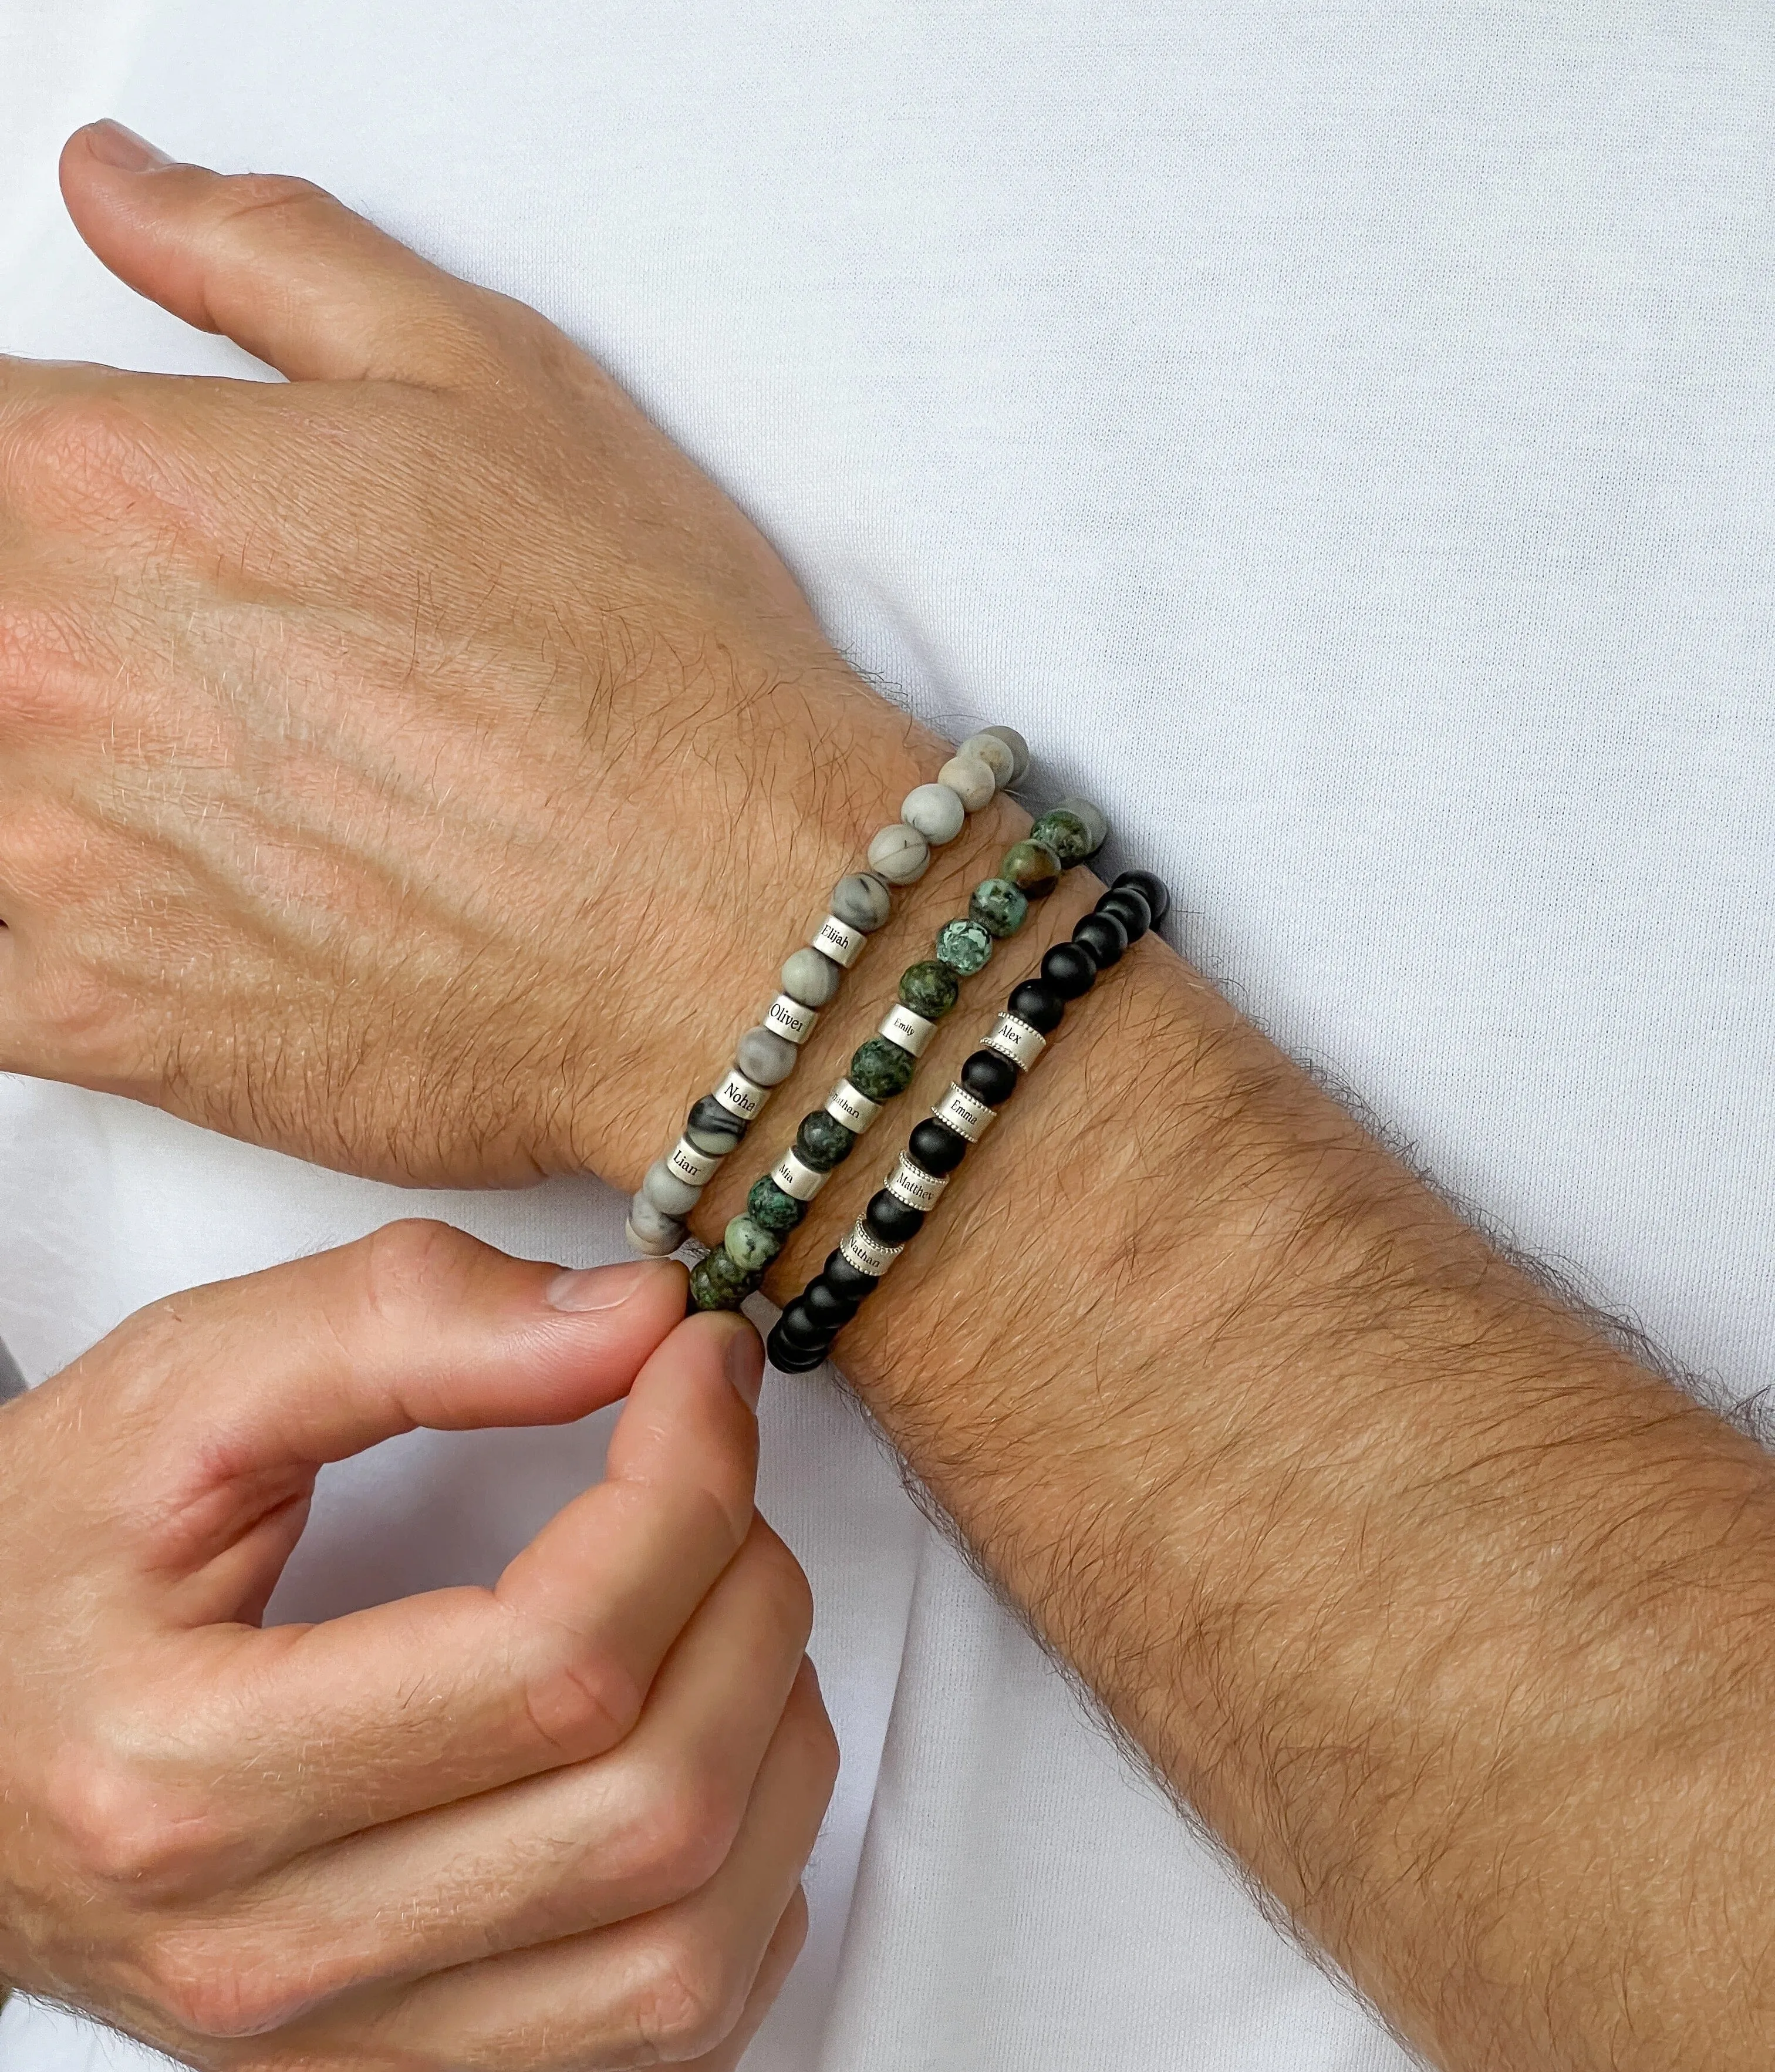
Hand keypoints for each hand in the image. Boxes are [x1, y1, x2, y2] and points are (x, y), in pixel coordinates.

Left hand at [0, 121, 952, 1187]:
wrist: (743, 931)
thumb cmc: (649, 676)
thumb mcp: (487, 377)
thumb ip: (263, 260)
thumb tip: (118, 194)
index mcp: (104, 476)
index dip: (38, 482)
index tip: (102, 531)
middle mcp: (41, 660)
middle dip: (45, 642)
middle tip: (204, 689)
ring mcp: (48, 858)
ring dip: (41, 789)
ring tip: (194, 799)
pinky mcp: (94, 1022)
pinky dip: (33, 939)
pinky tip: (139, 916)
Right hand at [0, 1221, 836, 2071]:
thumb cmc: (36, 1568)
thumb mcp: (176, 1396)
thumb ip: (397, 1324)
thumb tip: (633, 1325)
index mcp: (189, 1774)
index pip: (554, 1663)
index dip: (684, 1489)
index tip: (699, 1373)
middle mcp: (267, 1956)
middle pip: (647, 1810)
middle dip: (749, 1604)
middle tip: (722, 1482)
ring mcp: (338, 2048)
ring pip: (685, 1961)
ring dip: (775, 1758)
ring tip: (730, 1616)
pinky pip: (658, 2060)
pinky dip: (745, 1915)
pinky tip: (716, 1776)